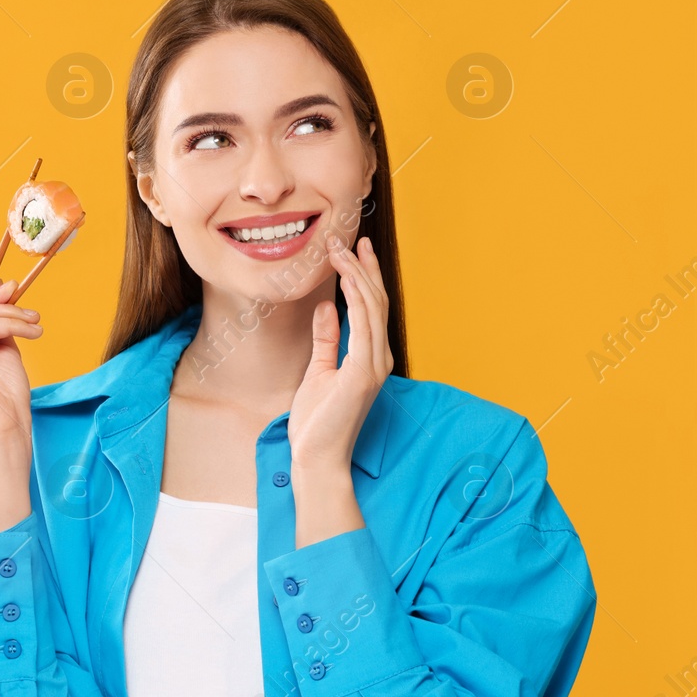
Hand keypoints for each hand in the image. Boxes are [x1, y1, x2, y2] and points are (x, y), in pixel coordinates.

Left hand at [288, 233, 393, 474]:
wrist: (317, 457)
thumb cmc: (317, 422)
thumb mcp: (318, 370)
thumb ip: (326, 339)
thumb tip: (324, 308)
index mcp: (371, 359)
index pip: (371, 309)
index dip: (364, 277)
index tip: (353, 250)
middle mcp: (379, 359)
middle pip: (376, 302)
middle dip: (363, 268)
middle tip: (349, 239)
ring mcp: (374, 367)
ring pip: (371, 308)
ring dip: (356, 275)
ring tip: (340, 250)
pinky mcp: (362, 374)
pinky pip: (362, 327)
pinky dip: (355, 299)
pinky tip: (345, 279)